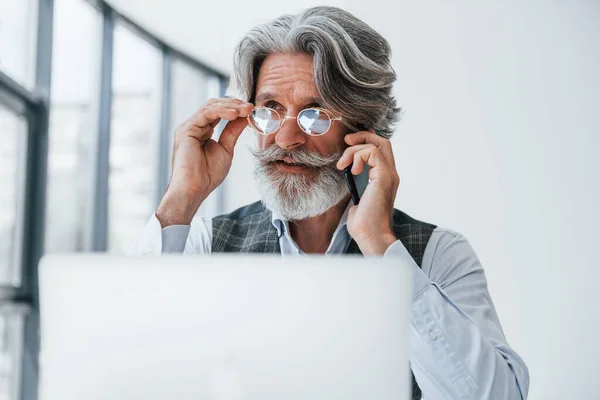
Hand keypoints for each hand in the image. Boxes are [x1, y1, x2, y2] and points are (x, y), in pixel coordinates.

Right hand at [156, 98, 252, 226]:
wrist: (194, 189)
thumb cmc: (207, 175)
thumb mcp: (226, 149)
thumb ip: (232, 132)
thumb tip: (245, 117)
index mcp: (203, 131)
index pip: (220, 112)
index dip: (237, 109)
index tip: (253, 110)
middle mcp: (195, 126)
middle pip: (215, 105)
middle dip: (235, 104)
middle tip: (251, 107)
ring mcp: (189, 127)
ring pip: (211, 106)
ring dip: (231, 106)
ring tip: (246, 110)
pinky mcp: (186, 129)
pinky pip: (205, 113)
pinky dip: (222, 111)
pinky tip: (235, 114)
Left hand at [336, 130, 399, 254]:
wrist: (370, 235)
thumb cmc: (363, 223)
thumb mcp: (356, 198)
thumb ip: (356, 184)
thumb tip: (346, 175)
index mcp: (384, 178)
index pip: (381, 150)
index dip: (366, 141)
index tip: (348, 145)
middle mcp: (390, 174)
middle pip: (383, 142)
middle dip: (363, 136)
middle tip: (346, 141)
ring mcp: (389, 174)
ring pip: (377, 144)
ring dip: (355, 149)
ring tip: (343, 165)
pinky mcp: (383, 176)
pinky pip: (372, 152)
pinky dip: (358, 156)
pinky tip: (351, 171)